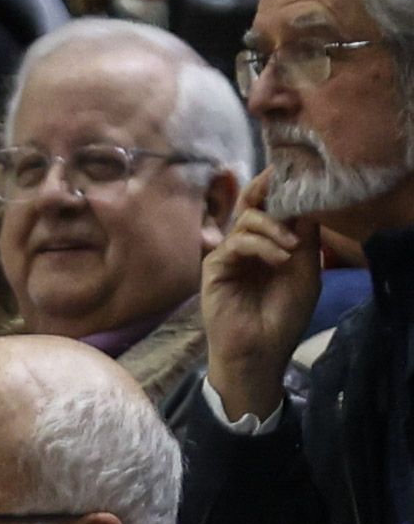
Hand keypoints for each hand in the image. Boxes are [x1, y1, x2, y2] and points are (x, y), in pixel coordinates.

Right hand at [202, 169, 322, 421]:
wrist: (260, 352)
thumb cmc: (283, 318)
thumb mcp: (307, 272)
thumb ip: (306, 238)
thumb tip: (308, 202)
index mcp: (270, 246)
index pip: (273, 209)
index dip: (282, 190)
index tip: (298, 172)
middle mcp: (248, 247)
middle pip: (251, 205)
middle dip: (265, 187)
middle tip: (281, 175)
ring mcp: (230, 256)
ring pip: (246, 220)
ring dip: (273, 226)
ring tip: (291, 248)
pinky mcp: (214, 267)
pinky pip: (237, 242)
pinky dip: (261, 245)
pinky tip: (279, 258)